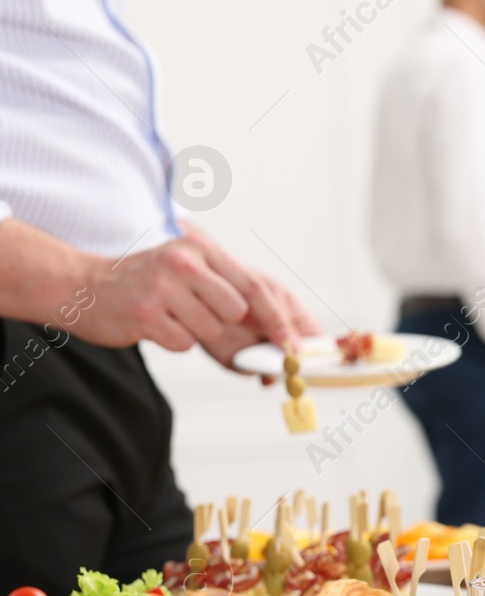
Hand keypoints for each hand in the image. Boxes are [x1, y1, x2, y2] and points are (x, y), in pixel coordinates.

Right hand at [76, 234, 318, 364]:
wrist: (82, 286)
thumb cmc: (146, 283)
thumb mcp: (188, 270)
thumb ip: (229, 289)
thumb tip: (279, 329)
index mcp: (201, 250)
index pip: (254, 287)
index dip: (277, 319)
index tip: (293, 345)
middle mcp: (183, 263)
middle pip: (236, 311)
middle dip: (225, 323)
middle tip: (195, 315)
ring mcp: (162, 287)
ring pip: (210, 330)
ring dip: (194, 331)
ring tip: (168, 315)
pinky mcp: (143, 313)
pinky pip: (183, 343)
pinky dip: (173, 340)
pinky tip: (154, 324)